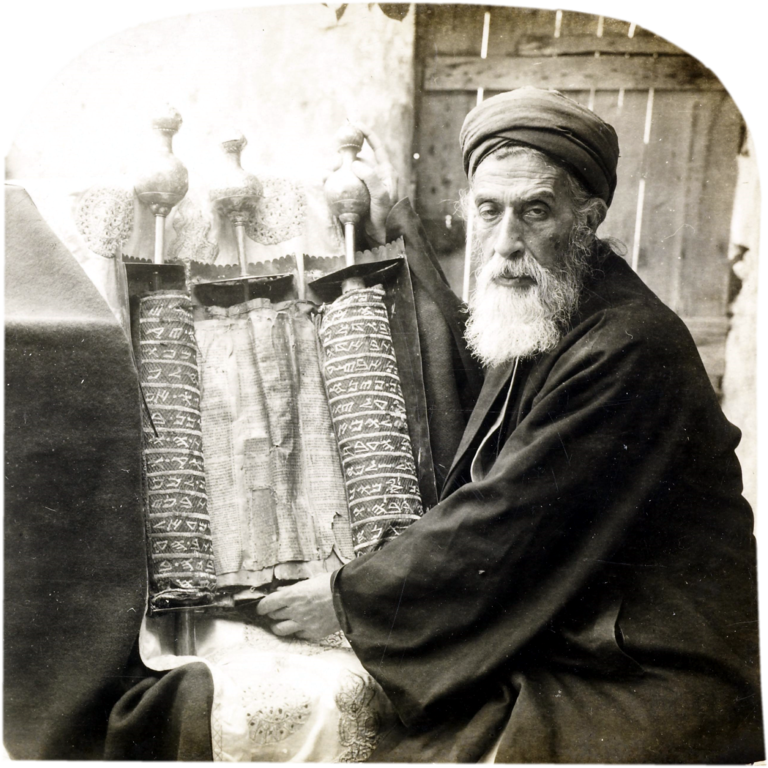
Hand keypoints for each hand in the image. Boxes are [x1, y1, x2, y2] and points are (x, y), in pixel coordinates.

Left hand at [256, 572, 340, 640]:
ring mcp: (303, 624)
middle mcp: (295, 611)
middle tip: (275, 612)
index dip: (262, 607)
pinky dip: (297, 630)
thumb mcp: (310, 581)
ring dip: (279, 625)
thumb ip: (295, 589)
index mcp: (292, 595)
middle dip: (273, 613)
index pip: (268, 604)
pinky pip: (298, 635)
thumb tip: (282, 593)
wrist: (351, 597)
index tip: (261, 608)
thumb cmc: (331, 584)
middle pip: (273, 616)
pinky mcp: (313, 633)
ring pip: (280, 630)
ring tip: (282, 622)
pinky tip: (301, 625)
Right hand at [325, 122, 398, 245]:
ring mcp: (361, 185)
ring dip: (334, 167)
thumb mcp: (382, 197)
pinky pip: (340, 182)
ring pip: (345, 169)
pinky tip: (325, 181)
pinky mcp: (353, 195)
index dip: (366, 133)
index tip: (355, 124)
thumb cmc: (385, 219)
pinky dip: (331, 179)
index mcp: (385, 171)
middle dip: (343, 154)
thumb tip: (356, 163)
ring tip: (327, 173)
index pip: (376, 147)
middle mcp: (373, 175)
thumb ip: (372, 178)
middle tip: (334, 161)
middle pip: (356, 157)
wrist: (380, 238)